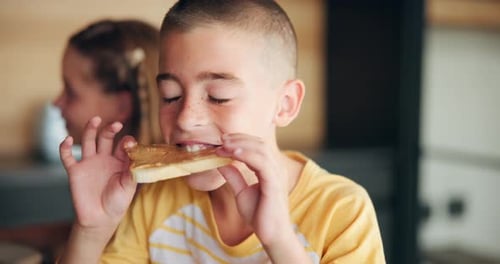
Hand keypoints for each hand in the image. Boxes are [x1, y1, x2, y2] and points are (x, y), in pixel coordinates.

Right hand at [59, 116, 136, 228]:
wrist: (100, 218)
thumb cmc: (118, 202)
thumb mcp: (129, 185)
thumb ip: (131, 169)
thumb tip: (135, 153)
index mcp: (120, 161)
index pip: (123, 145)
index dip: (127, 142)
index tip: (130, 144)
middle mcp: (105, 158)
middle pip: (106, 138)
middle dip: (110, 130)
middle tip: (116, 124)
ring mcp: (89, 163)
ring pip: (88, 141)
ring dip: (90, 129)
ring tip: (96, 119)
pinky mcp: (75, 171)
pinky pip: (67, 156)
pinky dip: (64, 147)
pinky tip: (66, 139)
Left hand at [216, 133, 311, 262]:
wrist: (271, 235)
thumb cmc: (259, 215)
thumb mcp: (241, 193)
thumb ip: (234, 177)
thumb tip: (221, 163)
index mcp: (271, 168)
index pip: (257, 146)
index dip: (240, 140)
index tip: (222, 141)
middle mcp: (276, 168)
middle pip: (259, 143)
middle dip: (239, 138)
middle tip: (221, 139)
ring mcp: (277, 174)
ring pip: (261, 149)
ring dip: (240, 144)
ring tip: (224, 144)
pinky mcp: (274, 183)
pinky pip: (262, 163)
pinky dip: (247, 155)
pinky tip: (233, 153)